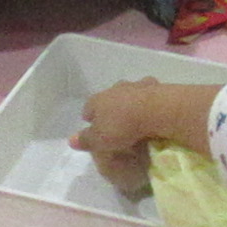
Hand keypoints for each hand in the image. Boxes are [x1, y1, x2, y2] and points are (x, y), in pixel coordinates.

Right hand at [72, 78, 214, 195]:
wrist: (155, 110)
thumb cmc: (122, 127)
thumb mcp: (100, 140)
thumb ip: (86, 139)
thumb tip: (71, 140)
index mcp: (98, 100)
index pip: (88, 107)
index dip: (89, 117)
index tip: (92, 125)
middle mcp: (115, 89)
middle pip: (108, 98)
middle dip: (110, 107)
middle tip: (115, 121)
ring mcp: (135, 86)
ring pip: (129, 93)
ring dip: (130, 101)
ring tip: (135, 116)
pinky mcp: (155, 87)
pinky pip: (148, 94)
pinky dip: (148, 101)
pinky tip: (152, 111)